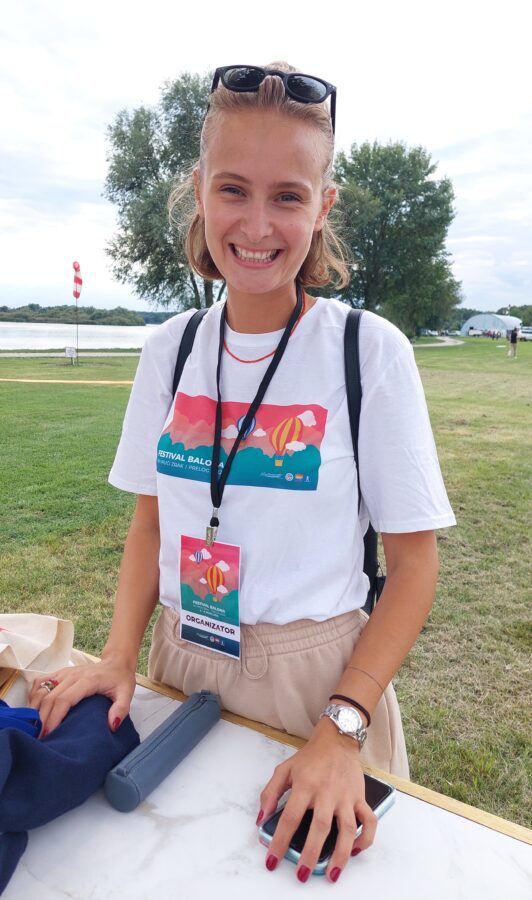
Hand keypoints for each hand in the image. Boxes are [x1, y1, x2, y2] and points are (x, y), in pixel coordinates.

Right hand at [29, 658, 136, 737]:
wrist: (116, 662)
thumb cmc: (120, 679)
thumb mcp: (127, 694)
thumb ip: (121, 709)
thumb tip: (111, 725)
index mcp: (88, 680)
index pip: (65, 699)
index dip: (54, 717)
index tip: (49, 734)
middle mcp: (72, 675)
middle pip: (50, 697)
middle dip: (42, 719)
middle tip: (39, 738)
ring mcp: (64, 672)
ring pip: (42, 689)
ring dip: (35, 708)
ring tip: (33, 727)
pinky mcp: (60, 672)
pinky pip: (41, 682)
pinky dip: (34, 696)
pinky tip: (34, 710)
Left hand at [258, 718, 377, 883]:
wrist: (337, 739)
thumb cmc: (310, 757)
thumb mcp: (284, 769)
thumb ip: (270, 793)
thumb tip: (261, 818)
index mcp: (305, 785)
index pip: (290, 817)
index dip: (280, 841)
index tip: (273, 860)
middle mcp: (327, 792)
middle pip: (320, 827)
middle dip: (310, 854)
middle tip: (302, 875)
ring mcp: (346, 796)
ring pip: (347, 829)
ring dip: (341, 854)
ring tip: (332, 874)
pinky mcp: (360, 798)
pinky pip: (369, 821)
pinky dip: (366, 838)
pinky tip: (355, 851)